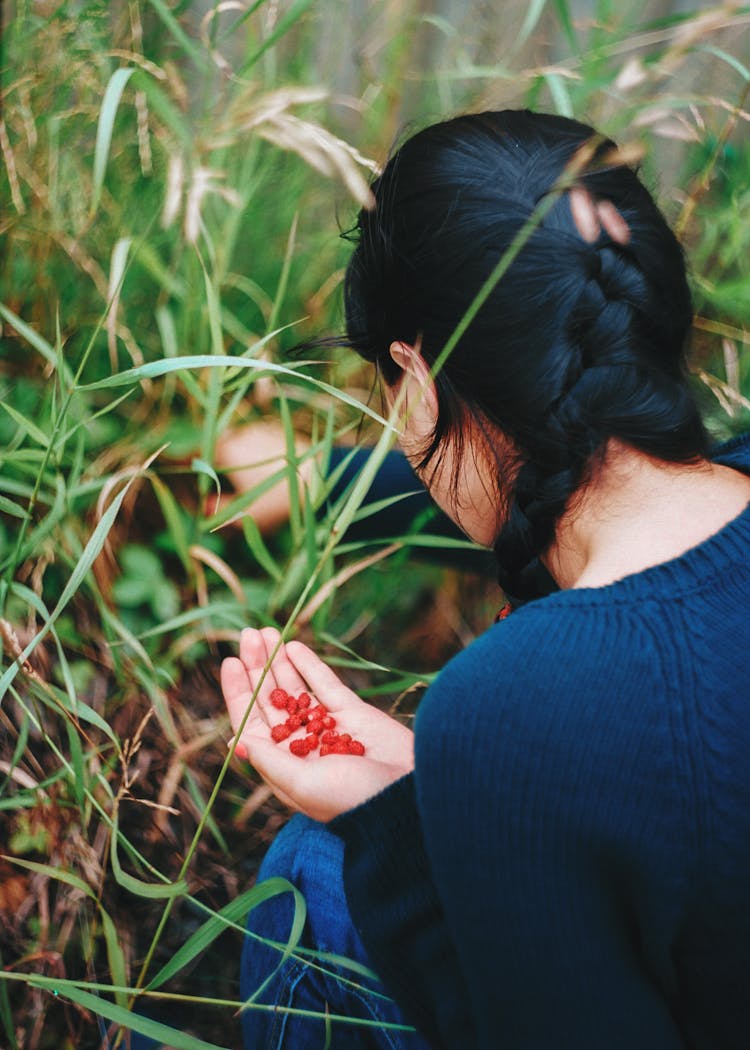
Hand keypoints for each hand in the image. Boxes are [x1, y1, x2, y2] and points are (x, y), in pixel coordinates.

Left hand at [221, 627, 414, 821]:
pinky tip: (293, 646)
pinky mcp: (351, 712)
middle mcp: (300, 742)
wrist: (405, 795)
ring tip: (265, 631)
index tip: (230, 662)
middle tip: (247, 634)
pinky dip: (309, 665)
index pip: (252, 721)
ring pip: (295, 686)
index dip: (239, 691)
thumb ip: (270, 760)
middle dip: (257, 666)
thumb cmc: (351, 799)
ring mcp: (325, 724)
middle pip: (271, 698)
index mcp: (283, 763)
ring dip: (278, 660)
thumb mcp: (303, 785)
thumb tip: (236, 740)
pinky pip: (324, 684)